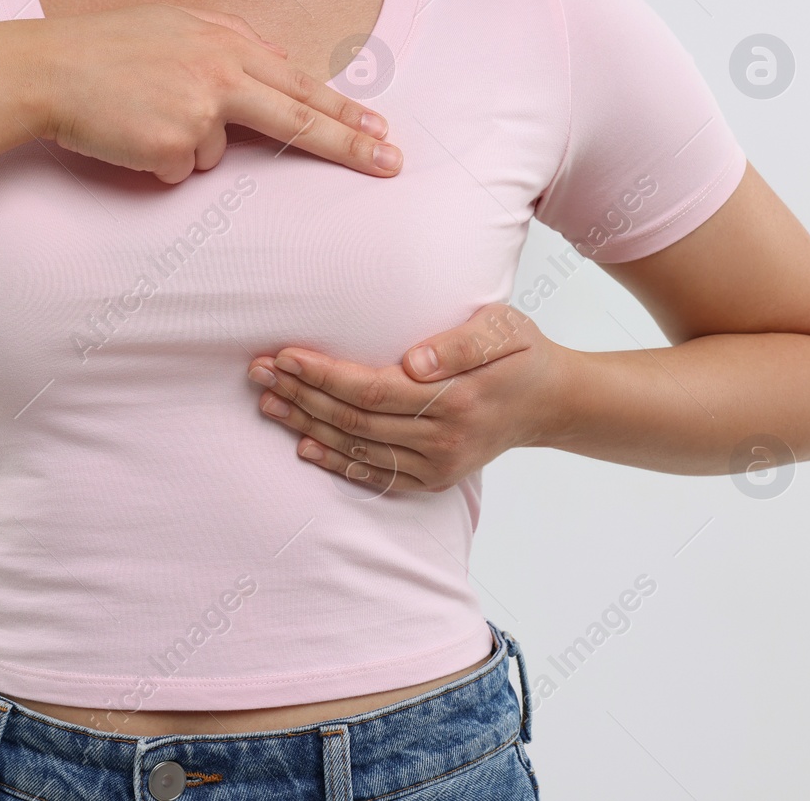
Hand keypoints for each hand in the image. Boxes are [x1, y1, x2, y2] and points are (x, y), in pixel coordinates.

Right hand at [12, 3, 402, 184]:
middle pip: (301, 117)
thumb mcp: (175, 28)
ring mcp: (200, 110)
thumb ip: (227, 46)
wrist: (48, 69)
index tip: (381, 127)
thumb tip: (273, 66)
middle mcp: (222, 72)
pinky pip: (181, 172)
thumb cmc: (105, 50)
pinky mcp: (174, 145)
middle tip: (394, 162)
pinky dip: (157, 162)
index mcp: (226, 42)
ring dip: (185, 145)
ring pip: (219, 153)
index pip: (300, 82)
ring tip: (141, 116)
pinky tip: (130, 134)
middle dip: (352, 143)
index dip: (344, 109)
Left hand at [245, 303, 570, 493]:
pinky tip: (302, 444)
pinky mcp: (434, 479)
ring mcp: (438, 465)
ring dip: (306, 425)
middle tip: (258, 372)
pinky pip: (374, 473)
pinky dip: (335, 460)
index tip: (285, 355)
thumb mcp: (504, 329)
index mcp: (457, 398)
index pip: (372, 388)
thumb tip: (413, 361)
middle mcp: (444, 439)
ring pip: (357, 447)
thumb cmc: (520, 353)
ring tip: (267, 402)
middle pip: (355, 419)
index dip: (323, 374)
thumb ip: (460, 343)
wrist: (551, 403)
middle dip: (301, 395)